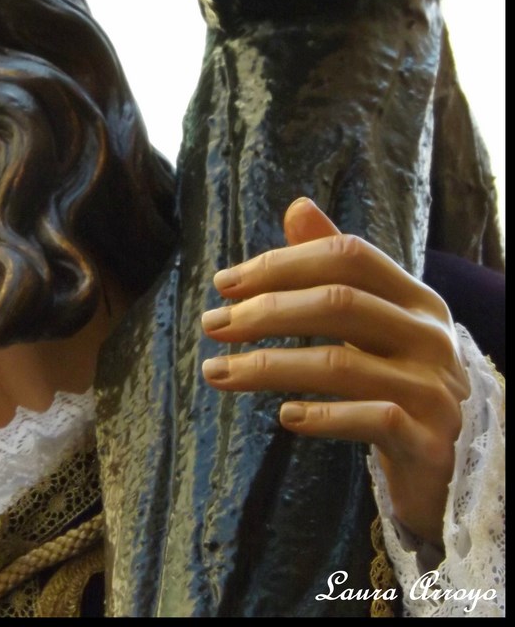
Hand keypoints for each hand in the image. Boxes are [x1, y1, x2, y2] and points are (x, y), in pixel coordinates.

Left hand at [200, 197, 469, 546]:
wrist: (451, 455)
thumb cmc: (397, 374)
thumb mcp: (373, 316)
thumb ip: (335, 266)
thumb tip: (297, 206)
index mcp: (415, 297)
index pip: (347, 257)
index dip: (281, 263)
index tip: (223, 283)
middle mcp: (430, 336)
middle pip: (339, 303)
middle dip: (264, 312)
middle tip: (211, 325)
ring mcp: (433, 388)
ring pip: (342, 365)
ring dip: (268, 367)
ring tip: (216, 372)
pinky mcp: (428, 440)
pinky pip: (372, 419)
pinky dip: (323, 416)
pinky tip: (285, 417)